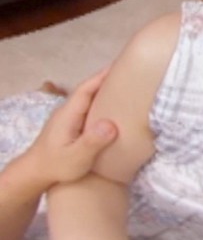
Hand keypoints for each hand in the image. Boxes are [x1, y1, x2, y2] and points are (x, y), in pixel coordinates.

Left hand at [22, 67, 117, 186]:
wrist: (33, 174)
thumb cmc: (55, 166)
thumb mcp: (75, 158)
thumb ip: (91, 142)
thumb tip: (111, 124)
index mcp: (69, 113)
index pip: (87, 88)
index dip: (103, 76)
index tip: (121, 65)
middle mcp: (68, 110)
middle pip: (90, 89)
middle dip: (108, 79)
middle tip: (131, 73)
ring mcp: (69, 116)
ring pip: (90, 98)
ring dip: (106, 91)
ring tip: (128, 88)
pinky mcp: (72, 124)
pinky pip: (90, 107)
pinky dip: (103, 102)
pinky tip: (114, 109)